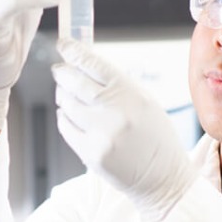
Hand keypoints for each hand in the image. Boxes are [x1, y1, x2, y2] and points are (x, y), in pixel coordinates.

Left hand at [52, 38, 196, 221]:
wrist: (162, 177)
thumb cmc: (155, 136)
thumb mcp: (144, 101)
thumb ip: (117, 85)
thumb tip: (86, 67)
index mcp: (131, 93)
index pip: (94, 64)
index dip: (74, 52)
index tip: (63, 44)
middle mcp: (115, 111)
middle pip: (75, 82)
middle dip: (62, 72)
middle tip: (58, 69)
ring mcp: (101, 133)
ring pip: (67, 104)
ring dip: (63, 95)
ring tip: (66, 93)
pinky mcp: (90, 153)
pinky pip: (66, 127)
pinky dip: (64, 117)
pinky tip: (68, 114)